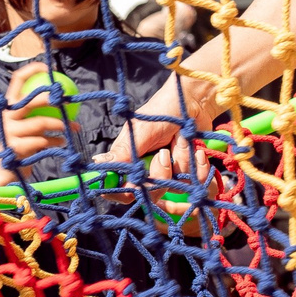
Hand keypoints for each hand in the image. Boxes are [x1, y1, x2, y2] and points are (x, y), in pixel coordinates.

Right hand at [0, 65, 72, 163]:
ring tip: (73, 127)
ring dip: (60, 125)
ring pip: (40, 123)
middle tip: (65, 100)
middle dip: (48, 99)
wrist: (8, 165)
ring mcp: (10, 131)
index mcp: (9, 104)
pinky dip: (56, 141)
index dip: (32, 70)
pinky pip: (42, 141)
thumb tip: (64, 91)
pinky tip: (63, 142)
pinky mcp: (15, 147)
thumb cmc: (24, 137)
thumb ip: (39, 107)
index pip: (17, 80)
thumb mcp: (28, 120)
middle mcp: (7, 115)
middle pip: (29, 102)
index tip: (49, 68)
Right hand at [92, 71, 216, 181]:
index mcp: (130, 161)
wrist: (194, 102)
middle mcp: (148, 171)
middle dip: (160, 175)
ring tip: (181, 141)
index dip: (125, 192)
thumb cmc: (163, 111)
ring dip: (181, 162)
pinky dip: (198, 168)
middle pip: (149, 194)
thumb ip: (124, 151)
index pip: (122, 190)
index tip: (133, 186)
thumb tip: (97, 162)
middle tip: (164, 153)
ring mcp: (170, 173)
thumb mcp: (141, 130)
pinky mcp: (189, 172)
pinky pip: (195, 184)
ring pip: (174, 188)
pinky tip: (198, 152)